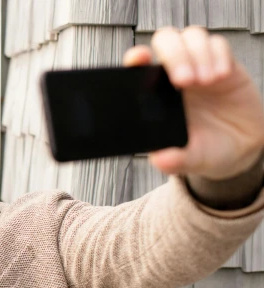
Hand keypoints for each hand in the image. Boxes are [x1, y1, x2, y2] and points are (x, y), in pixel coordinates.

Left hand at [123, 26, 263, 179]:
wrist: (241, 148)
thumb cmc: (206, 149)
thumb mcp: (190, 159)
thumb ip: (174, 160)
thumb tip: (160, 159)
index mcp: (155, 94)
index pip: (138, 66)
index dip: (135, 57)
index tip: (139, 58)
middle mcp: (173, 76)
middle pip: (165, 41)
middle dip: (173, 55)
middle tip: (185, 81)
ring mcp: (198, 66)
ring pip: (190, 37)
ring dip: (197, 55)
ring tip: (207, 81)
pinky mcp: (223, 63)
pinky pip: (217, 44)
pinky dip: (218, 55)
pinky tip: (221, 76)